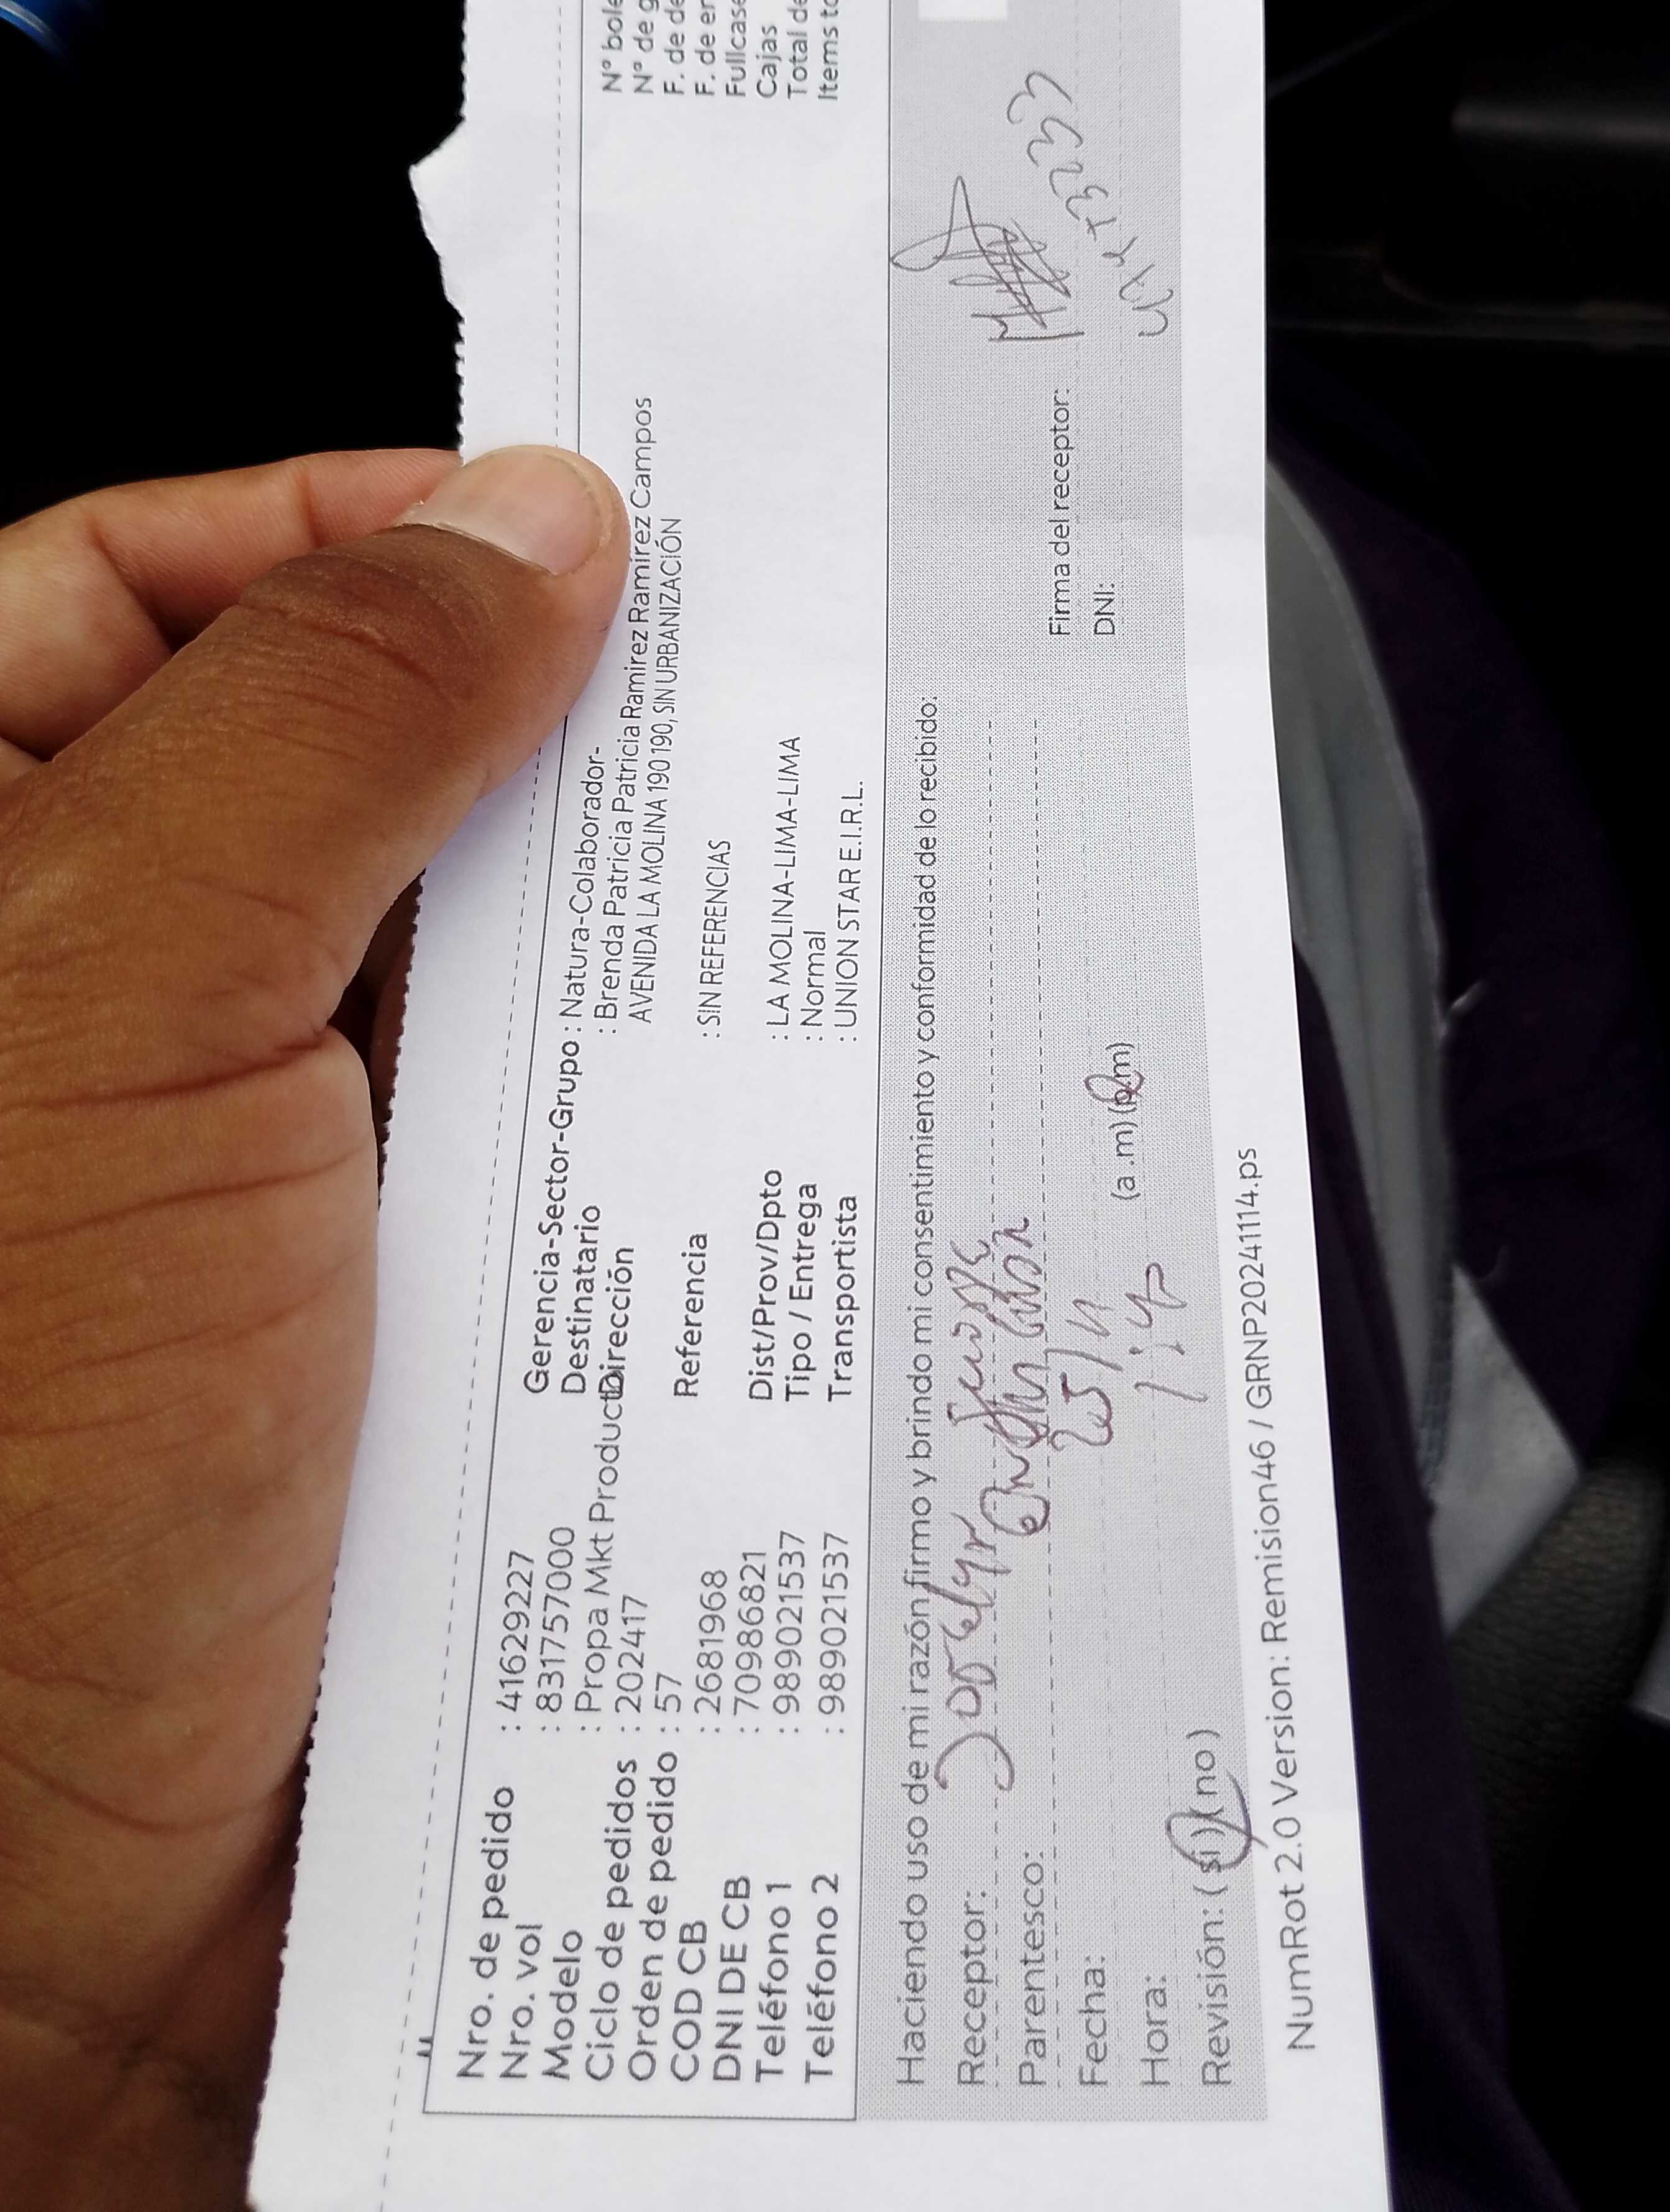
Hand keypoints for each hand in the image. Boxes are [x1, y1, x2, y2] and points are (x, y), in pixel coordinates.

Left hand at [0, 448, 627, 2207]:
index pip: (145, 592)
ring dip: (615, 939)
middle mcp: (93, 1010)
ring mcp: (244, 1170)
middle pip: (339, 768)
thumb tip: (523, 530)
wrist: (30, 1950)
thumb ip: (316, 731)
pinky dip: (637, 1110)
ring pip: (463, 966)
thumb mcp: (113, 1016)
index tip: (571, 524)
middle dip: (544, 737)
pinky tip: (746, 1099)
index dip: (361, 532)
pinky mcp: (376, 1319)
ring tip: (788, 896)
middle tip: (748, 699)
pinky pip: (528, 1150)